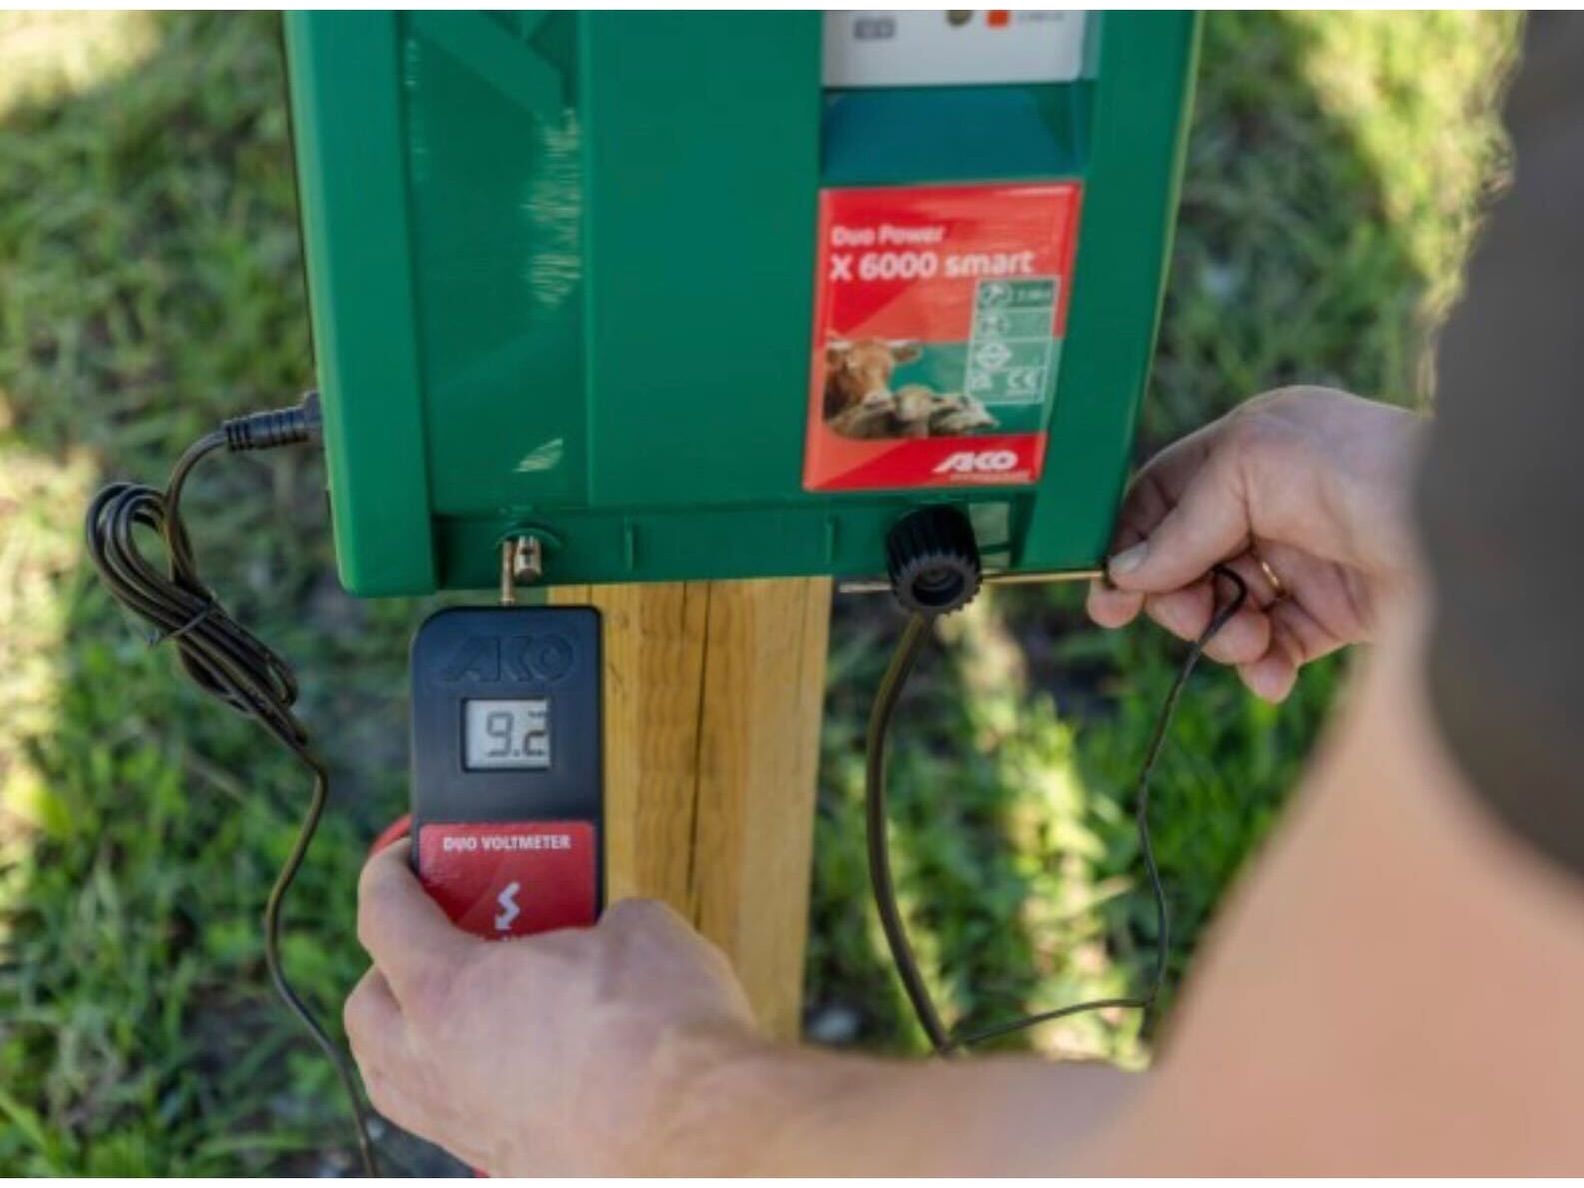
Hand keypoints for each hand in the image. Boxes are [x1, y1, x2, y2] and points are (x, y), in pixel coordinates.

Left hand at [344, 841, 760, 1174]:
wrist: (700, 1136)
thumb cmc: (661, 1034)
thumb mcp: (637, 928)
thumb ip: (597, 920)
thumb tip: (606, 935)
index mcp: (447, 992)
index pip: (383, 916)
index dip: (389, 872)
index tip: (407, 857)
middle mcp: (434, 1068)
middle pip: (367, 1008)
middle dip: (391, 963)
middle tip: (441, 933)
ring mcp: (465, 1127)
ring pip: (396, 1079)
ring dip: (414, 1032)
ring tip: (467, 1002)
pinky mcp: (507, 1165)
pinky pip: (456, 1119)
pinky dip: (469, 1083)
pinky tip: (522, 1063)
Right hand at [1087, 387, 1422, 701]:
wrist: (1464, 531)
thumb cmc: (1363, 469)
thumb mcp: (1252, 468)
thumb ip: (1183, 522)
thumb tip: (1125, 574)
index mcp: (1248, 450)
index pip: (1163, 497)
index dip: (1130, 544)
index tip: (1109, 600)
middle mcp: (1272, 502)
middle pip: (1185, 562)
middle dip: (1180, 598)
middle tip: (1193, 620)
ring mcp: (1302, 559)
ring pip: (1225, 608)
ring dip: (1223, 635)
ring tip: (1251, 646)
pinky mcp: (1334, 613)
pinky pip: (1274, 646)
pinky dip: (1263, 665)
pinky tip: (1273, 676)